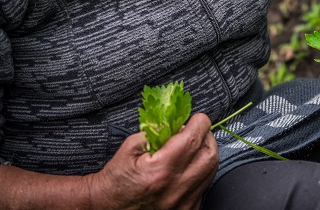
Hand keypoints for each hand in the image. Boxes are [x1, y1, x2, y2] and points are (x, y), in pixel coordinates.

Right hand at [88, 113, 218, 209]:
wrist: (108, 208)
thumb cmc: (116, 180)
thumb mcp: (130, 147)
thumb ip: (156, 131)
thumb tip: (176, 120)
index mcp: (160, 170)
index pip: (193, 139)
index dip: (199, 123)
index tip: (195, 118)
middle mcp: (175, 189)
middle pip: (209, 153)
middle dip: (205, 136)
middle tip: (194, 131)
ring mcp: (183, 203)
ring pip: (211, 169)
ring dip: (205, 153)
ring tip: (191, 148)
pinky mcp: (187, 209)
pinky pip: (205, 184)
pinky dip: (201, 171)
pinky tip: (188, 167)